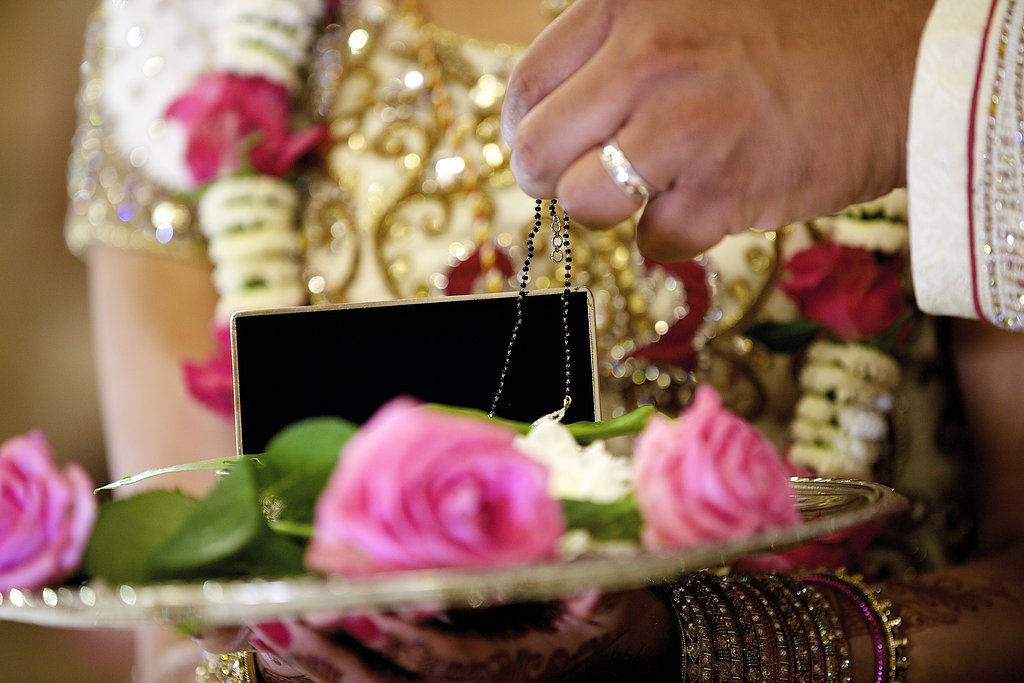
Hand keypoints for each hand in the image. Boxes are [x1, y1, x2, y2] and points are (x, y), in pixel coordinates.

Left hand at [244, 590, 673, 681]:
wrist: (604, 642)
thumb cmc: (600, 612)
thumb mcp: (604, 598)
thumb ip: (587, 591)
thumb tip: (582, 578)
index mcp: (509, 668)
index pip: (444, 661)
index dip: (400, 639)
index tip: (357, 610)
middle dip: (335, 655)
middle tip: (282, 618)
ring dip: (316, 665)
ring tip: (267, 631)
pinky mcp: (432, 681)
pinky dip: (322, 673)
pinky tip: (280, 653)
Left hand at [502, 0, 933, 260]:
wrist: (906, 67)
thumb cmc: (800, 36)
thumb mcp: (694, 4)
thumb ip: (621, 42)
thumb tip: (563, 103)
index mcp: (630, 4)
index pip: (528, 85)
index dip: (525, 129)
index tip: (543, 148)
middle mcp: (646, 60)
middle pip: (538, 151)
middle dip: (552, 180)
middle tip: (584, 182)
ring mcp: (683, 126)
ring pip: (584, 203)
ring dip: (610, 210)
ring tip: (652, 190)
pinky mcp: (723, 190)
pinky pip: (653, 241)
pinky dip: (673, 235)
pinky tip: (710, 201)